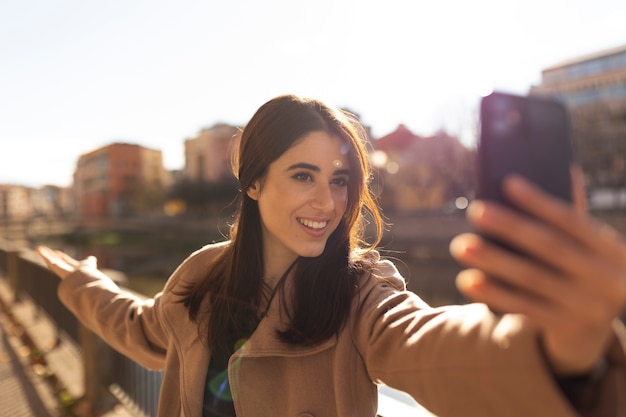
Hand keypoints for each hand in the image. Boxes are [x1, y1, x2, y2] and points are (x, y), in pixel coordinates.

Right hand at [36, 246, 96, 279]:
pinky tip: (38, 249)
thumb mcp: (89, 264)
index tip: (56, 252)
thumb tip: (92, 258)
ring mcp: (60, 268)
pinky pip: (48, 260)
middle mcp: (64, 268)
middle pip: (56, 259)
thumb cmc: (87, 274)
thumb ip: (90, 261)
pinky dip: (43, 255)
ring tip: (38, 248)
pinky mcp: (56, 267)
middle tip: (42, 249)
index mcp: (71, 267)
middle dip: (50, 255)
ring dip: (44, 254)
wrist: (84, 279)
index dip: (60, 256)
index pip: (64, 260)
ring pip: (51, 260)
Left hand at [450, 169, 625, 375]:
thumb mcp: (589, 247)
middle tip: (475, 210)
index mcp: (614, 251)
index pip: (573, 221)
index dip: (540, 201)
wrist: (593, 331)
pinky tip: (466, 279)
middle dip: (510, 227)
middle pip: (550, 248)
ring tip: (459, 245)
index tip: (507, 182)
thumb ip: (574, 214)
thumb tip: (564, 167)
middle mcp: (607, 279)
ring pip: (532, 279)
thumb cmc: (582, 270)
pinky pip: (523, 307)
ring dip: (492, 261)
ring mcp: (587, 307)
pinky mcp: (564, 328)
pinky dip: (493, 293)